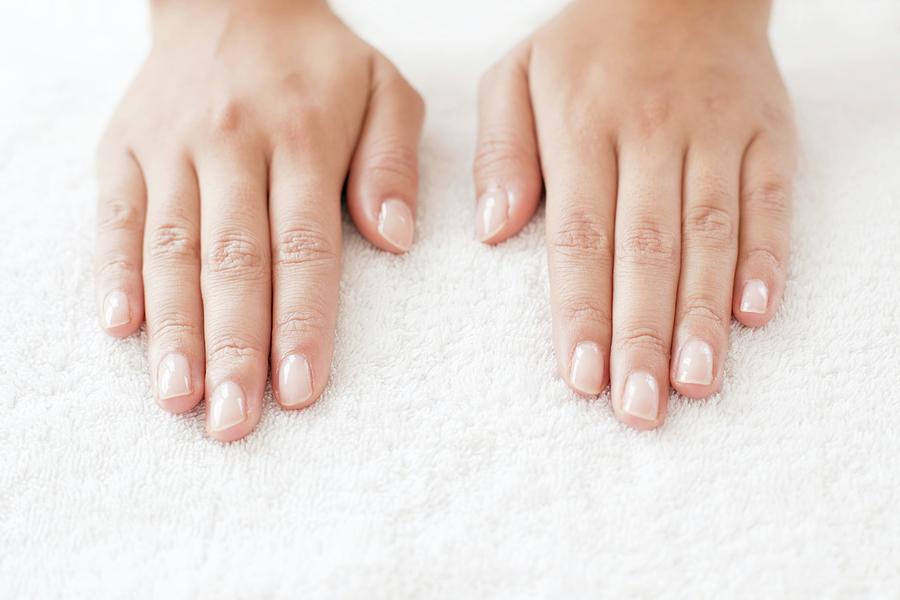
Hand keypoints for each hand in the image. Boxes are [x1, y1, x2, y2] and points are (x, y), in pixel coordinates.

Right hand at [95, 0, 423, 440]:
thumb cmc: (317, 60)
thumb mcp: (385, 90)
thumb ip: (392, 162)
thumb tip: (395, 240)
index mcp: (303, 137)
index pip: (305, 247)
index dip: (301, 322)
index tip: (300, 388)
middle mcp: (232, 146)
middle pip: (233, 262)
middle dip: (234, 348)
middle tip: (235, 422)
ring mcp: (171, 148)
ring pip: (169, 250)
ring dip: (174, 330)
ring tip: (179, 397)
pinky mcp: (125, 148)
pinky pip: (116, 216)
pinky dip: (115, 272)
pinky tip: (120, 328)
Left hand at [473, 0, 794, 427]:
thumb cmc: (586, 43)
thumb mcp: (515, 76)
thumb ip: (502, 152)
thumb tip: (495, 231)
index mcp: (581, 127)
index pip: (580, 237)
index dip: (581, 311)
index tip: (581, 376)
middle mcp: (650, 134)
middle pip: (646, 250)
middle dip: (641, 335)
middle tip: (638, 408)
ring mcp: (715, 135)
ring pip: (710, 236)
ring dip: (702, 316)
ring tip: (693, 384)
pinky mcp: (767, 134)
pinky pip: (770, 201)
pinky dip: (767, 259)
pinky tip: (754, 315)